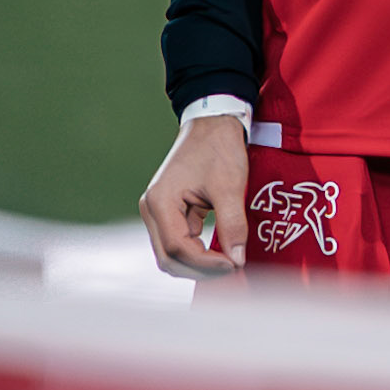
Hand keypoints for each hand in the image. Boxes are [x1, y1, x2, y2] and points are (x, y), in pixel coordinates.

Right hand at [139, 116, 249, 279]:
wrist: (214, 120)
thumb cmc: (218, 146)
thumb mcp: (229, 186)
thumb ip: (232, 225)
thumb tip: (237, 260)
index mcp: (160, 201)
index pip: (177, 248)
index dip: (205, 263)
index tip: (232, 265)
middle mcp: (152, 208)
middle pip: (169, 257)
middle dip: (199, 269)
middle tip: (230, 269)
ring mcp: (159, 210)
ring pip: (172, 252)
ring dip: (198, 263)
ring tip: (227, 263)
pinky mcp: (170, 210)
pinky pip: (179, 240)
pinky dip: (197, 250)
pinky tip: (219, 252)